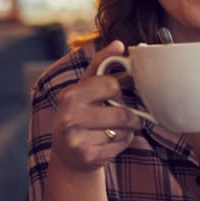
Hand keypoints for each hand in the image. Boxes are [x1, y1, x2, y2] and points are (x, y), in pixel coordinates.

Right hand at [49, 40, 140, 172]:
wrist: (69, 154)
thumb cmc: (81, 114)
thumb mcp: (85, 87)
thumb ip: (101, 64)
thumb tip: (118, 44)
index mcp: (70, 95)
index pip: (111, 85)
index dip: (120, 89)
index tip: (118, 93)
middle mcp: (69, 117)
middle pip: (122, 113)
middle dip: (130, 115)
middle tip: (128, 116)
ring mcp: (77, 139)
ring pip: (124, 130)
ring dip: (128, 130)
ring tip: (118, 129)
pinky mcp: (88, 156)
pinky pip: (121, 145)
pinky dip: (123, 143)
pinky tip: (110, 142)